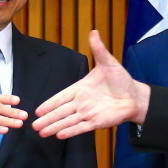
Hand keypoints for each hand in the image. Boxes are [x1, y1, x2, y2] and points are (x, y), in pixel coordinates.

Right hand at [34, 30, 150, 138]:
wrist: (135, 96)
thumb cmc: (121, 80)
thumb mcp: (109, 62)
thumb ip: (98, 49)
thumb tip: (94, 31)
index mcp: (81, 88)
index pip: (61, 97)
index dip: (49, 104)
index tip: (37, 110)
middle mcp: (82, 102)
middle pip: (60, 112)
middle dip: (47, 118)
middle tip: (33, 125)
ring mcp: (88, 113)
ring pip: (67, 121)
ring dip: (54, 126)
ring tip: (41, 132)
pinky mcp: (96, 122)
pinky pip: (81, 127)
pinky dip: (70, 131)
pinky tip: (59, 135)